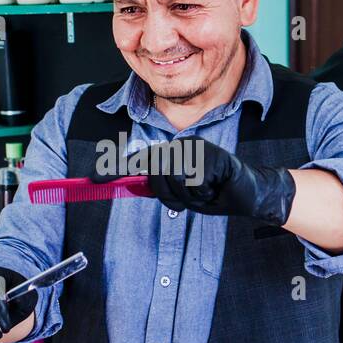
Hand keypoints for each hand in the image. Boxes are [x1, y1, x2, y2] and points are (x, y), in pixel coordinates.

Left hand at [92, 138, 295, 225]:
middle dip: (171, 195)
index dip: (116, 169)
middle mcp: (180, 146)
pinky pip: (192, 182)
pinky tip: (214, 188)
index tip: (93, 179)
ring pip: (172, 181)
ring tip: (205, 191)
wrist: (249, 193)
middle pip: (155, 176)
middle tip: (192, 196)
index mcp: (171, 153)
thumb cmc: (214, 192)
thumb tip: (128, 184)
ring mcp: (195, 149)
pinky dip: (202, 193)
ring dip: (188, 196)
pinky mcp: (210, 156)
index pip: (140, 161)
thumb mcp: (180, 192)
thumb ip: (157, 186)